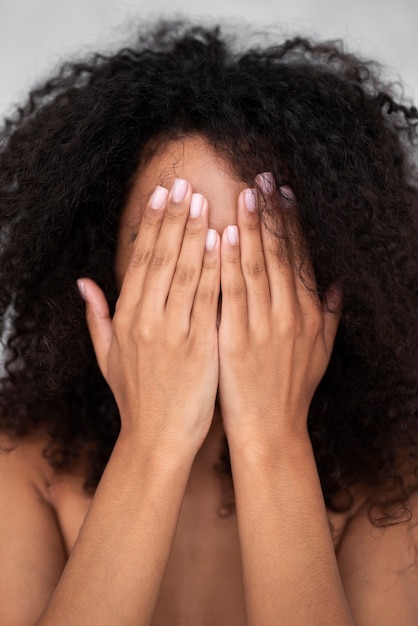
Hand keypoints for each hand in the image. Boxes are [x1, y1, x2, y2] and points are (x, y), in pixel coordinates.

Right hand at [78, 179, 219, 453]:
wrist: (158, 439)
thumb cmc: (136, 397)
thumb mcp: (107, 357)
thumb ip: (96, 316)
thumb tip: (83, 282)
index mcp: (127, 319)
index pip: (141, 261)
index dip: (152, 224)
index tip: (162, 194)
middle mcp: (148, 320)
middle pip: (163, 258)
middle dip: (175, 218)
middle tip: (186, 183)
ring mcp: (175, 332)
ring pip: (186, 273)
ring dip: (196, 233)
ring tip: (206, 200)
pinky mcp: (201, 347)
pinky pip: (209, 300)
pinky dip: (216, 269)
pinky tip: (224, 243)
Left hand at [218, 177, 339, 451]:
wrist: (271, 430)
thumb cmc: (293, 390)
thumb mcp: (321, 352)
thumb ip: (331, 315)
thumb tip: (339, 283)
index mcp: (309, 313)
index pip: (299, 256)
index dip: (290, 222)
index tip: (281, 192)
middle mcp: (290, 314)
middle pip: (279, 253)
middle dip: (269, 213)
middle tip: (260, 177)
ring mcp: (263, 326)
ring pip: (257, 267)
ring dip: (249, 228)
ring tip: (243, 194)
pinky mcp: (237, 340)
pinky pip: (232, 295)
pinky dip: (227, 264)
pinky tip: (220, 237)